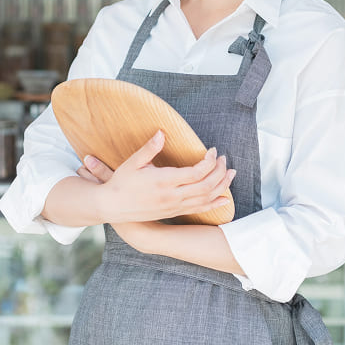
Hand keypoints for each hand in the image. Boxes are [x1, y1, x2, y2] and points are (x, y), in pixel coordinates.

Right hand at [77, 130, 234, 222]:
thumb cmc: (121, 182)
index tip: (213, 150)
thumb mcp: (133, 162)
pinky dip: (214, 203)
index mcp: (163, 181)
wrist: (112, 207)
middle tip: (224, 158)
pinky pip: (199, 209)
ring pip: (205, 198)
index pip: (196, 173)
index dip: (209, 161)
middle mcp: (172, 196)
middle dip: (219, 171)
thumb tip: (161, 132)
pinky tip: (225, 198)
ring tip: (231, 173)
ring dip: (221, 185)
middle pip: (205, 185)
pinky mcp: (174, 213)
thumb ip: (149, 148)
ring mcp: (174, 207)